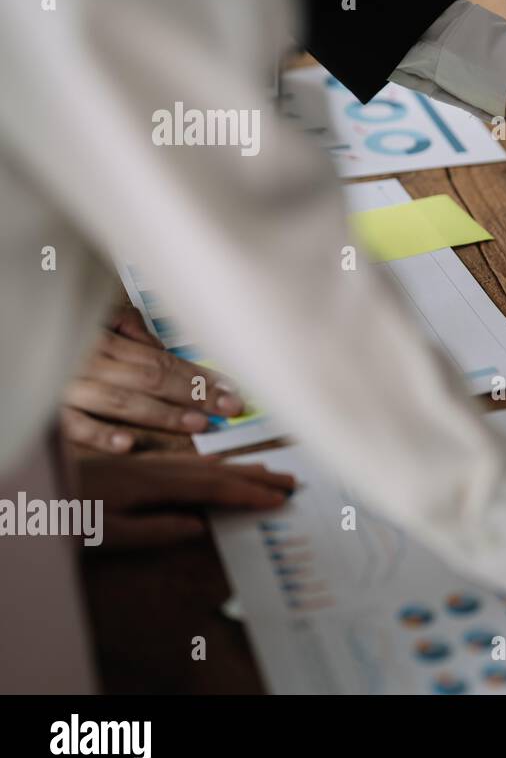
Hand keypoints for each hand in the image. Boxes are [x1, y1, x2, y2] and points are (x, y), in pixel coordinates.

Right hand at [61, 305, 244, 452]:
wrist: (10, 324)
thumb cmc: (54, 318)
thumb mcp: (94, 314)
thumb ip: (129, 329)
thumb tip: (163, 346)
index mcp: (103, 338)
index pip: (163, 359)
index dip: (199, 375)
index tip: (231, 390)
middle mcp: (89, 360)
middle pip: (151, 378)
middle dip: (195, 394)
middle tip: (229, 408)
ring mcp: (67, 385)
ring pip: (122, 401)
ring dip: (163, 414)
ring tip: (197, 425)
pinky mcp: (47, 408)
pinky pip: (74, 425)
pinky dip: (101, 434)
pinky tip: (129, 444)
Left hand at [78, 453, 295, 548]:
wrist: (35, 490)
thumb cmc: (66, 516)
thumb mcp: (108, 533)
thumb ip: (157, 529)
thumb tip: (200, 525)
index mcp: (155, 484)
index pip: (215, 488)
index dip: (251, 493)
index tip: (281, 499)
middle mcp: (157, 468)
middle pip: (218, 469)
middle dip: (257, 475)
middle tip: (293, 481)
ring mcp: (149, 463)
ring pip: (206, 463)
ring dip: (241, 467)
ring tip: (270, 471)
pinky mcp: (138, 465)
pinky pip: (190, 462)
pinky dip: (217, 464)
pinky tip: (222, 467)